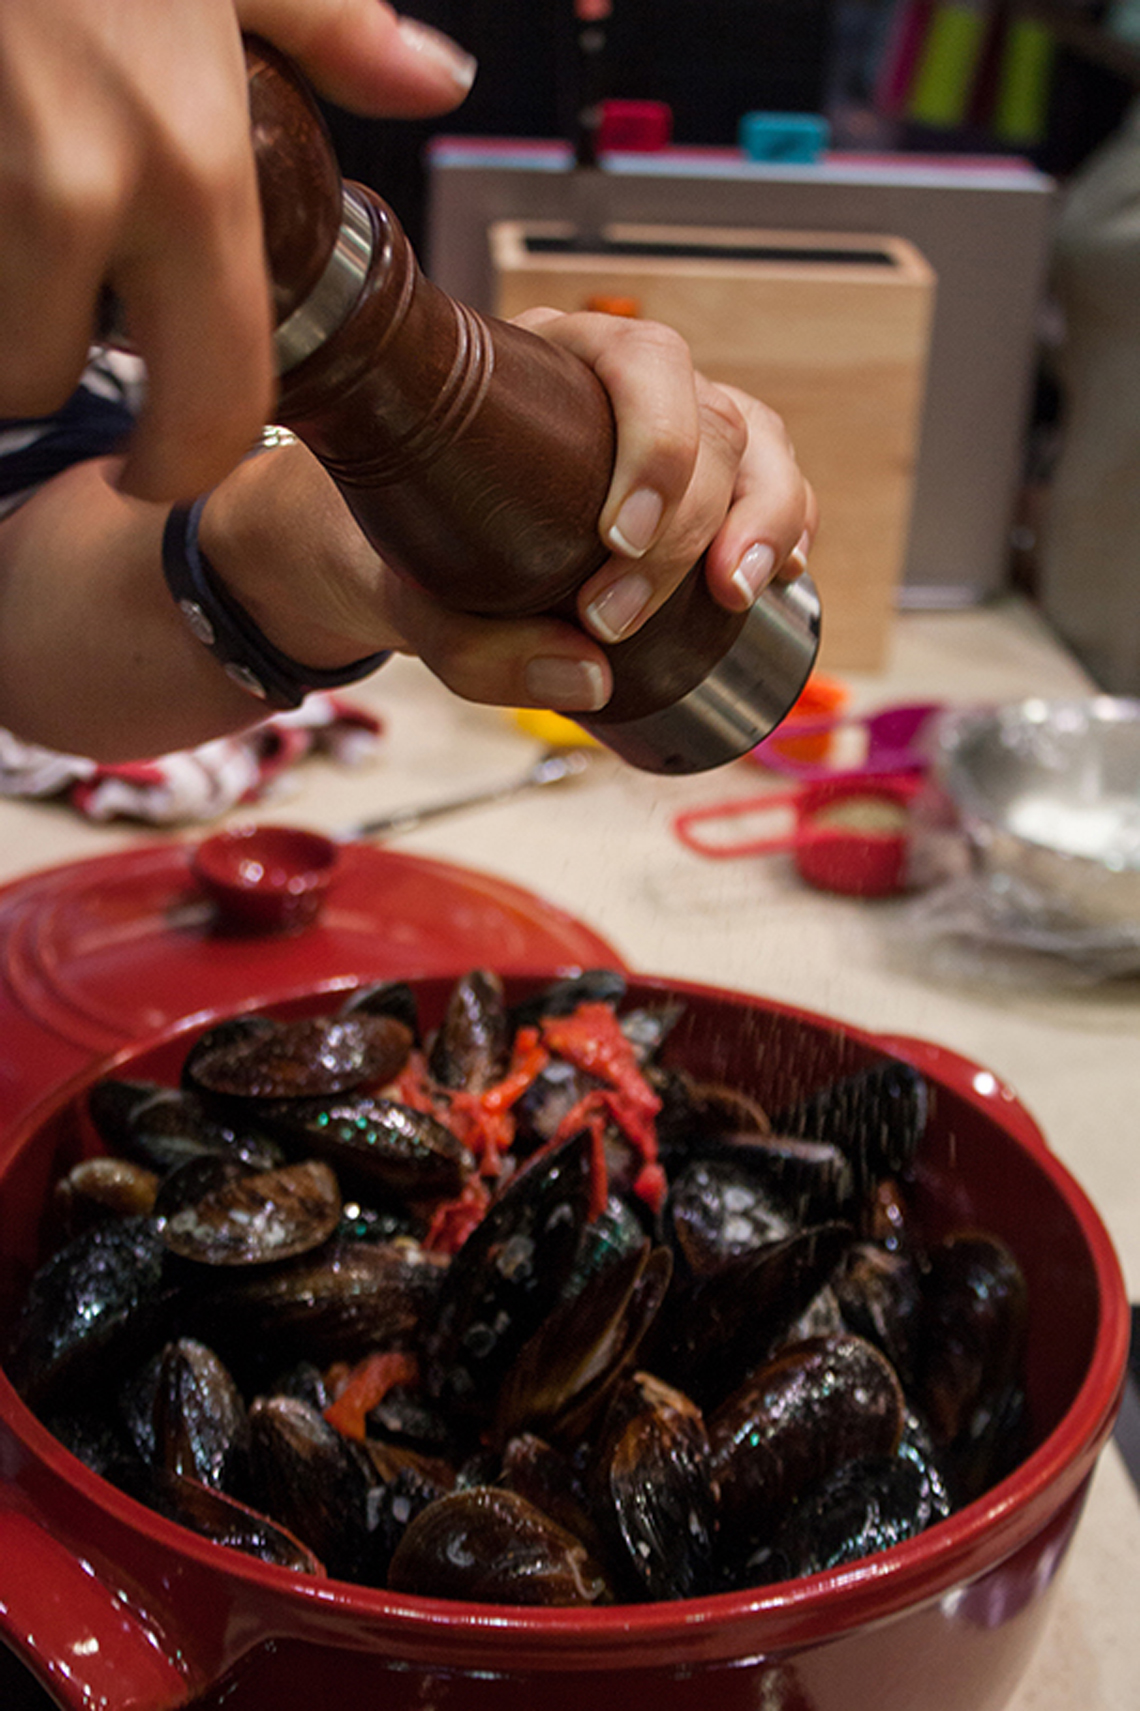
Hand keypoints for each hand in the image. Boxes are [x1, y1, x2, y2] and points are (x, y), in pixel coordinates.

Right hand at [0, 0, 474, 501]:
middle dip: (47, 366)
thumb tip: (433, 78)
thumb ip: (333, 29)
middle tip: (64, 330)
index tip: (160, 463)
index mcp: (191, 165)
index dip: (178, 460)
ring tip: (21, 223)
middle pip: (37, 379)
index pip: (209, 404)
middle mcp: (82, 189)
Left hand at [205, 326, 817, 720]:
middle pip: (708, 421)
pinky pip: (776, 491)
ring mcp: (677, 432)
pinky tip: (776, 580)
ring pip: (760, 447)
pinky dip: (787, 530)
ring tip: (736, 596)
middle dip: (683, 528)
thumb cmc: (413, 563)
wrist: (407, 564)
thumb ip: (481, 653)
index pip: (643, 362)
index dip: (655, 445)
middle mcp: (627, 386)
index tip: (616, 538)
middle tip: (617, 619)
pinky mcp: (706, 491)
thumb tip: (592, 680)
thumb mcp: (418, 610)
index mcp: (555, 361)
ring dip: (767, 520)